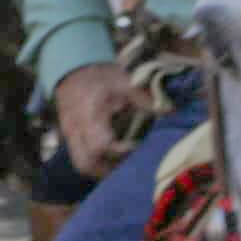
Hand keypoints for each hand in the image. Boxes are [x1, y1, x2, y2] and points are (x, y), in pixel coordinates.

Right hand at [55, 60, 145, 180]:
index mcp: (89, 115)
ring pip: (82, 165)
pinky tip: (113, 160)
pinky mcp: (70, 138)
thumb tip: (169, 110)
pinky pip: (80, 159)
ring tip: (123, 165)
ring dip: (102, 170)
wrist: (72, 70)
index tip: (136, 146)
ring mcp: (70, 135)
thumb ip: (145, 98)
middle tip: (130, 163)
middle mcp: (76, 129)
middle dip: (109, 169)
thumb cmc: (100, 77)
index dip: (119, 152)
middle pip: (86, 163)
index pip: (100, 145)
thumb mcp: (123, 81)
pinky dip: (97, 164)